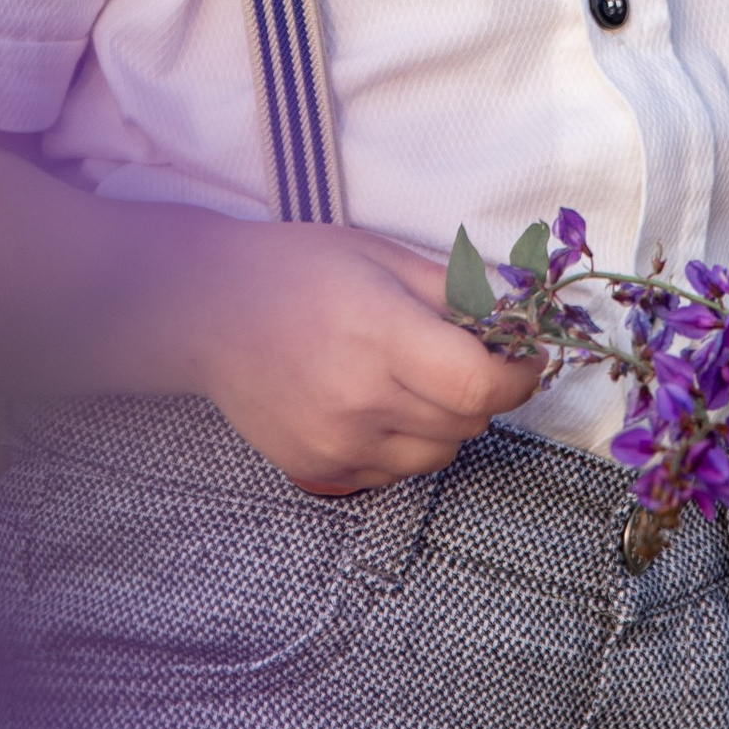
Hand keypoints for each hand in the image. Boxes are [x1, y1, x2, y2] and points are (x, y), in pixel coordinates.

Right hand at [181, 219, 546, 494]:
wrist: (203, 311)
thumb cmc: (294, 270)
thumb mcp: (379, 256)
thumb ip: (454, 289)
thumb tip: (519, 312)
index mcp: (380, 335)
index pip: (480, 386)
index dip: (518, 376)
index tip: (524, 358)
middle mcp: (359, 399)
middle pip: (466, 424)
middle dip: (483, 393)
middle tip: (464, 358)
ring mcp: (336, 442)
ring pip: (436, 456)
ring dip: (446, 423)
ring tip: (414, 381)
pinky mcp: (318, 468)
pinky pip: (393, 473)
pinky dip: (404, 444)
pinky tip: (376, 403)